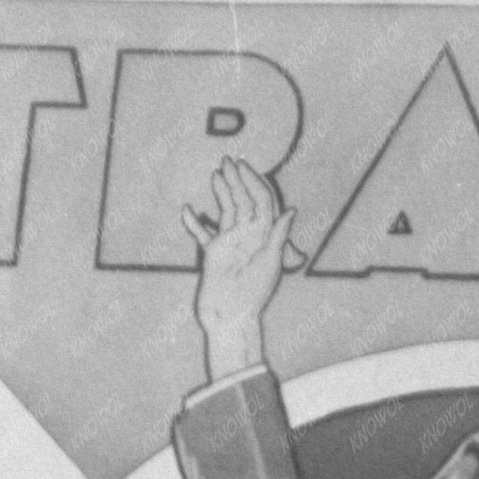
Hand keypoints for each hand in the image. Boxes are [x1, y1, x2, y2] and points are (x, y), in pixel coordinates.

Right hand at [182, 155, 299, 376]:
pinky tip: (187, 211)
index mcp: (265, 237)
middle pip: (244, 201)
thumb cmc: (253, 297)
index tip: (242, 166)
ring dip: (221, 193)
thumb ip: (278, 237)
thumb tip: (291, 209)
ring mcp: (231, 244)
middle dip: (236, 180)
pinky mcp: (214, 254)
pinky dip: (195, 224)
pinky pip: (204, 235)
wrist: (230, 319)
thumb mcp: (269, 265)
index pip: (261, 201)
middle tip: (227, 159)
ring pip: (226, 212)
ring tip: (214, 174)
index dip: (254, 181)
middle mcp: (249, 237)